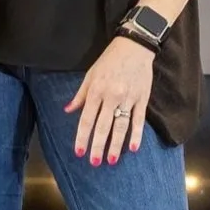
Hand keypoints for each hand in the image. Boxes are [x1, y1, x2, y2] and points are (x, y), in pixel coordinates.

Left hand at [67, 36, 154, 165]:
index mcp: (96, 90)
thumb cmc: (109, 60)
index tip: (79, 152)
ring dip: (116, 144)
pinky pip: (139, 120)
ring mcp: (128, 98)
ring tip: (111, 160)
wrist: (135, 46)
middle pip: (103, 126)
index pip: (87, 118)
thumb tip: (68, 110)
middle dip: (98, 145)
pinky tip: (133, 148)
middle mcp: (111, 96)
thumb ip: (80, 95)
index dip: (82, 136)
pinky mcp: (142, 98)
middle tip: (94, 162)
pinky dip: (137, 135)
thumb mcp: (90, 74)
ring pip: (121, 125)